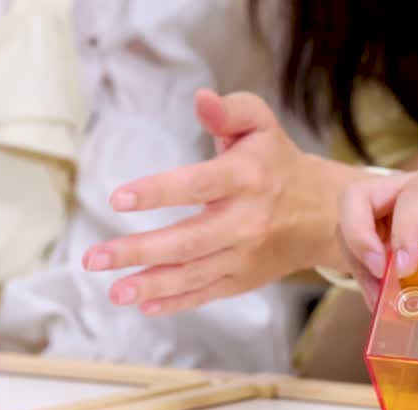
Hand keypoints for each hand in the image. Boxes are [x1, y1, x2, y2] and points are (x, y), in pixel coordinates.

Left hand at [82, 90, 332, 314]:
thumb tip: (201, 98)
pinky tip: (143, 304)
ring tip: (113, 291)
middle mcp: (247, 221)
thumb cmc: (276, 161)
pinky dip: (175, 303)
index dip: (157, 192)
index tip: (117, 199)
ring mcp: (245, 255)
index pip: (197, 185)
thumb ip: (230, 110)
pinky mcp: (244, 279)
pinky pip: (205, 294)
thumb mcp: (261, 125)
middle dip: (138, 251)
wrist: (325, 213)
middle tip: (93, 258)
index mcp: (247, 177)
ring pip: (192, 275)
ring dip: (149, 285)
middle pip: (187, 241)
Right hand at [337, 156, 417, 306]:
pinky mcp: (383, 237)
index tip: (406, 269)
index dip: (403, 230)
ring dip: (359, 265)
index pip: (411, 195)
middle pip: (358, 197)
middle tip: (378, 272)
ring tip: (383, 299)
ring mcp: (392, 212)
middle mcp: (412, 188)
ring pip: (349, 227)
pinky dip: (365, 279)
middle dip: (357, 236)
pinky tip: (383, 302)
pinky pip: (358, 254)